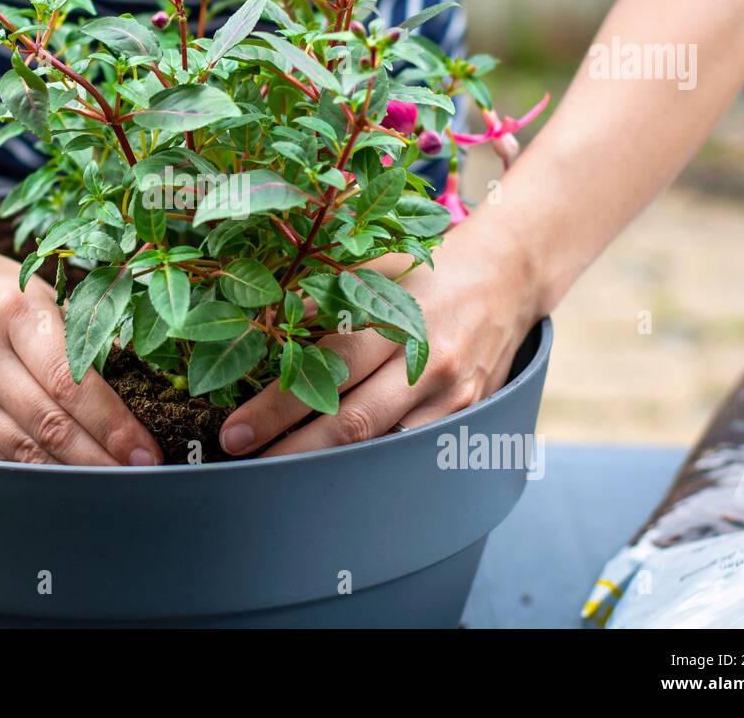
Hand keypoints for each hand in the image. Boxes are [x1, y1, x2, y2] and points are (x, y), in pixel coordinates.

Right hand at [0, 232, 162, 465]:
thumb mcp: (40, 294)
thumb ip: (82, 337)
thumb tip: (140, 391)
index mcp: (16, 314)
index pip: (71, 383)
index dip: (112, 425)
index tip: (145, 451)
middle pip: (49, 424)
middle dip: (100, 459)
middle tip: (139, 476)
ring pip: (22, 451)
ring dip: (71, 475)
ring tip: (110, 485)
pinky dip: (34, 475)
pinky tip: (65, 482)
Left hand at [218, 220, 540, 456]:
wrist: (507, 276)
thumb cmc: (426, 273)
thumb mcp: (375, 269)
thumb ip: (322, 300)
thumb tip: (261, 329)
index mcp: (399, 318)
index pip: (328, 369)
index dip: (278, 405)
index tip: (236, 430)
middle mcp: (429, 361)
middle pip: (353, 421)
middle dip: (292, 448)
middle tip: (246, 462)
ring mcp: (453, 395)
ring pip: (383, 446)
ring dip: (329, 464)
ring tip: (280, 473)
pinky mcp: (468, 416)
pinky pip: (411, 450)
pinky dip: (371, 463)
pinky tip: (334, 471)